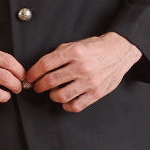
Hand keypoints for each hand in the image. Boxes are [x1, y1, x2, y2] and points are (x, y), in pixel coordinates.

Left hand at [25, 32, 142, 112]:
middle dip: (39, 86)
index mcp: (74, 52)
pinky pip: (75, 106)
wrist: (119, 52)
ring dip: (52, 95)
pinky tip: (65, 100)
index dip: (33, 73)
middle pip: (50, 81)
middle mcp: (81, 67)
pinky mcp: (96, 93)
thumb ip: (59, 55)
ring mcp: (89, 81)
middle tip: (37, 86)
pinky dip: (66, 105)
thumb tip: (40, 68)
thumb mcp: (75, 44)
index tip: (30, 77)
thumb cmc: (95, 48)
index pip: (45, 64)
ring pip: (61, 95)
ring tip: (53, 92)